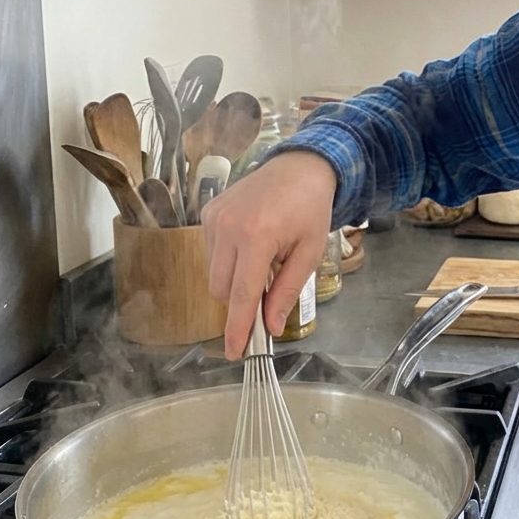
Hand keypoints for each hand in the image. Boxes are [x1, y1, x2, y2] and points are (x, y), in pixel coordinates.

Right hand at [201, 151, 336, 358]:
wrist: (300, 166)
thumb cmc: (310, 209)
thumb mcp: (309, 252)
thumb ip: (287, 290)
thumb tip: (269, 326)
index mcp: (258, 237)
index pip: (241, 295)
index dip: (237, 328)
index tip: (234, 352)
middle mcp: (229, 228)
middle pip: (221, 289)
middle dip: (240, 300)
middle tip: (267, 291)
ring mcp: (214, 218)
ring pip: (213, 273)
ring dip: (234, 278)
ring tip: (264, 257)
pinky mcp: (208, 212)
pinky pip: (210, 252)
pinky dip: (228, 258)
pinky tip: (251, 242)